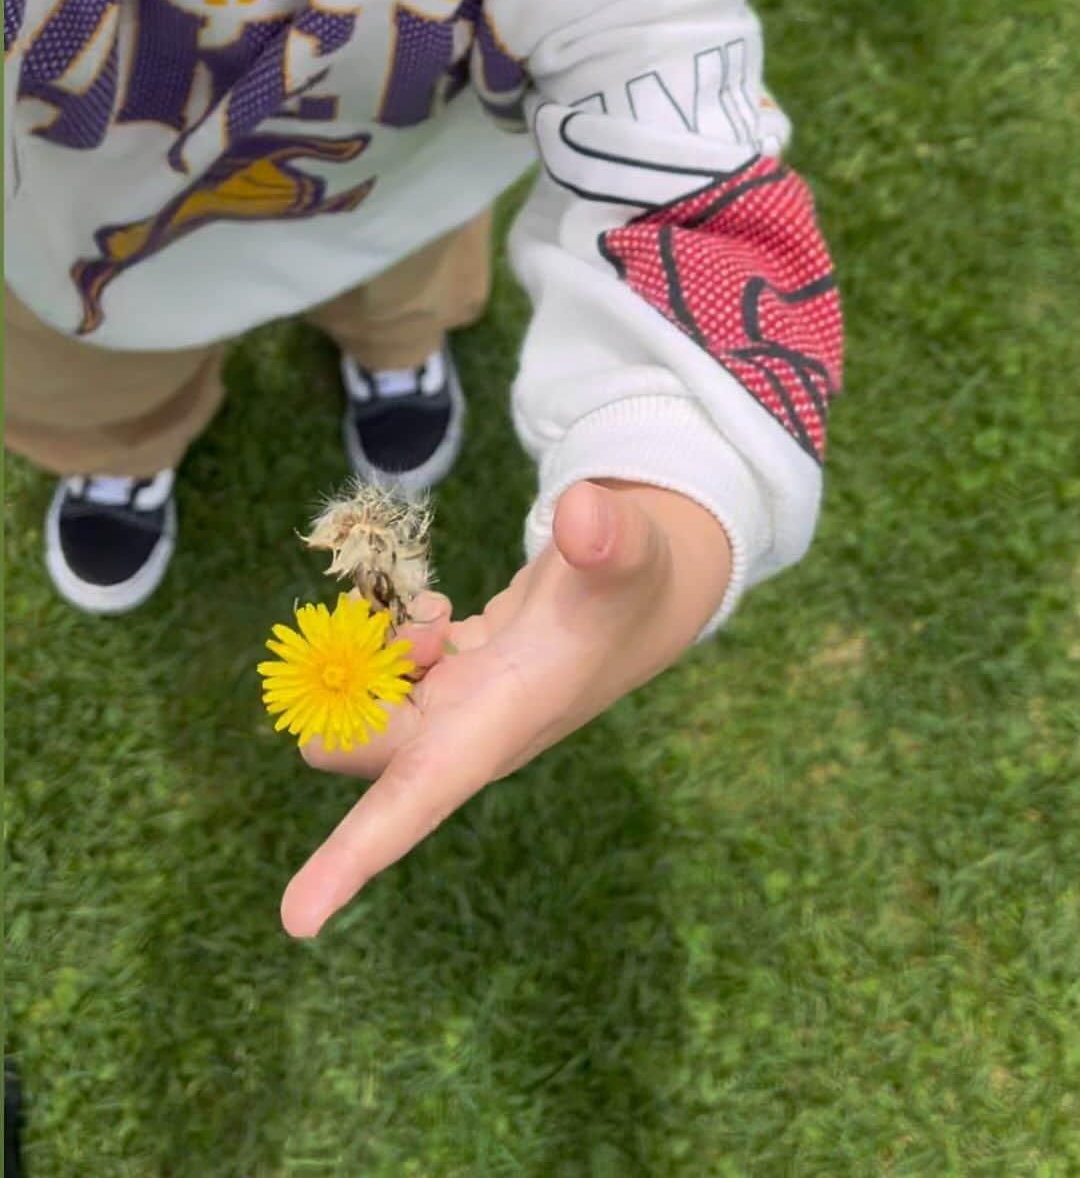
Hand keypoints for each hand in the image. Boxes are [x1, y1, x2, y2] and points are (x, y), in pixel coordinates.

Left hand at [280, 479, 731, 937]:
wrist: (644, 595)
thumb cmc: (635, 581)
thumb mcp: (631, 552)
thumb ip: (612, 538)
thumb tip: (585, 514)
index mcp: (502, 725)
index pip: (420, 797)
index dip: (354, 855)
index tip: (294, 920)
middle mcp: (463, 737)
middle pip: (353, 746)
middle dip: (352, 689)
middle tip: (419, 632)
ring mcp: (446, 714)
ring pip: (352, 709)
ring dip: (365, 656)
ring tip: (430, 619)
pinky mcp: (437, 686)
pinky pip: (367, 675)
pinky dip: (377, 637)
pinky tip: (430, 617)